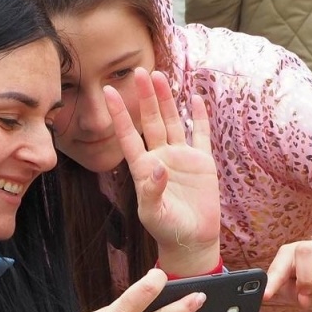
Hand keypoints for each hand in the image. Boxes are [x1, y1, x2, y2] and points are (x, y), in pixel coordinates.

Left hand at [109, 68, 220, 276]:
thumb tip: (158, 167)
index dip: (119, 114)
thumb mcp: (154, 213)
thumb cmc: (167, 229)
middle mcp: (161, 157)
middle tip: (139, 71)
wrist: (192, 240)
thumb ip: (153, 191)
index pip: (128, 136)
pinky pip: (201, 134)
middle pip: (151, 121)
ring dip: (166, 100)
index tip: (109, 91)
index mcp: (144, 168)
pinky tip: (196, 98)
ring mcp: (182, 157)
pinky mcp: (202, 162)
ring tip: (160, 76)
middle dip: (145, 97)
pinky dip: (200, 116)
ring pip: (173, 121)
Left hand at [264, 230, 311, 306]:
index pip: (279, 265)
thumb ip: (293, 292)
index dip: (273, 281)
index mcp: (290, 253)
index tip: (266, 296)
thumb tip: (303, 300)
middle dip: (305, 280)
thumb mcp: (297, 280)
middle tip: (308, 291)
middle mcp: (309, 247)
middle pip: (304, 254)